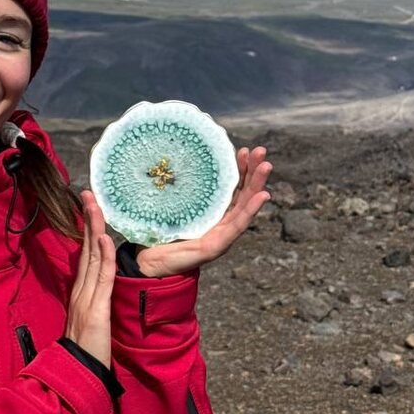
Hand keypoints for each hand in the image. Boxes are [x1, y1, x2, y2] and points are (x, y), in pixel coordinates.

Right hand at [64, 190, 115, 367]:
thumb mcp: (89, 322)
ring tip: (95, 206)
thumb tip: (101, 291)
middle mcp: (81, 291)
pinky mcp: (97, 310)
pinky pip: (103, 279)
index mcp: (80, 293)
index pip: (85, 256)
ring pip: (92, 257)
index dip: (88, 231)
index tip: (90, 210)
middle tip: (89, 195)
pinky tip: (104, 239)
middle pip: (86, 249)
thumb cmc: (85, 352)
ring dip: (95, 229)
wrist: (75, 375)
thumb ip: (93, 304)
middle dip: (88, 220)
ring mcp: (87, 299)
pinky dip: (104, 257)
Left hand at [135, 146, 271, 277]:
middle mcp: (220, 223)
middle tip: (261, 151)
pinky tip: (262, 196)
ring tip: (266, 167)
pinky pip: (236, 226)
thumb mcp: (169, 205)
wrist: (147, 263)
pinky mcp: (216, 246)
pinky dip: (251, 210)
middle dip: (254, 172)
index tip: (244, 150)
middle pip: (242, 195)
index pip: (230, 188)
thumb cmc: (157, 233)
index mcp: (211, 213)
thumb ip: (176, 188)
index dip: (239, 169)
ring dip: (258, 186)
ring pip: (244, 208)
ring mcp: (221, 235)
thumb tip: (167, 157)